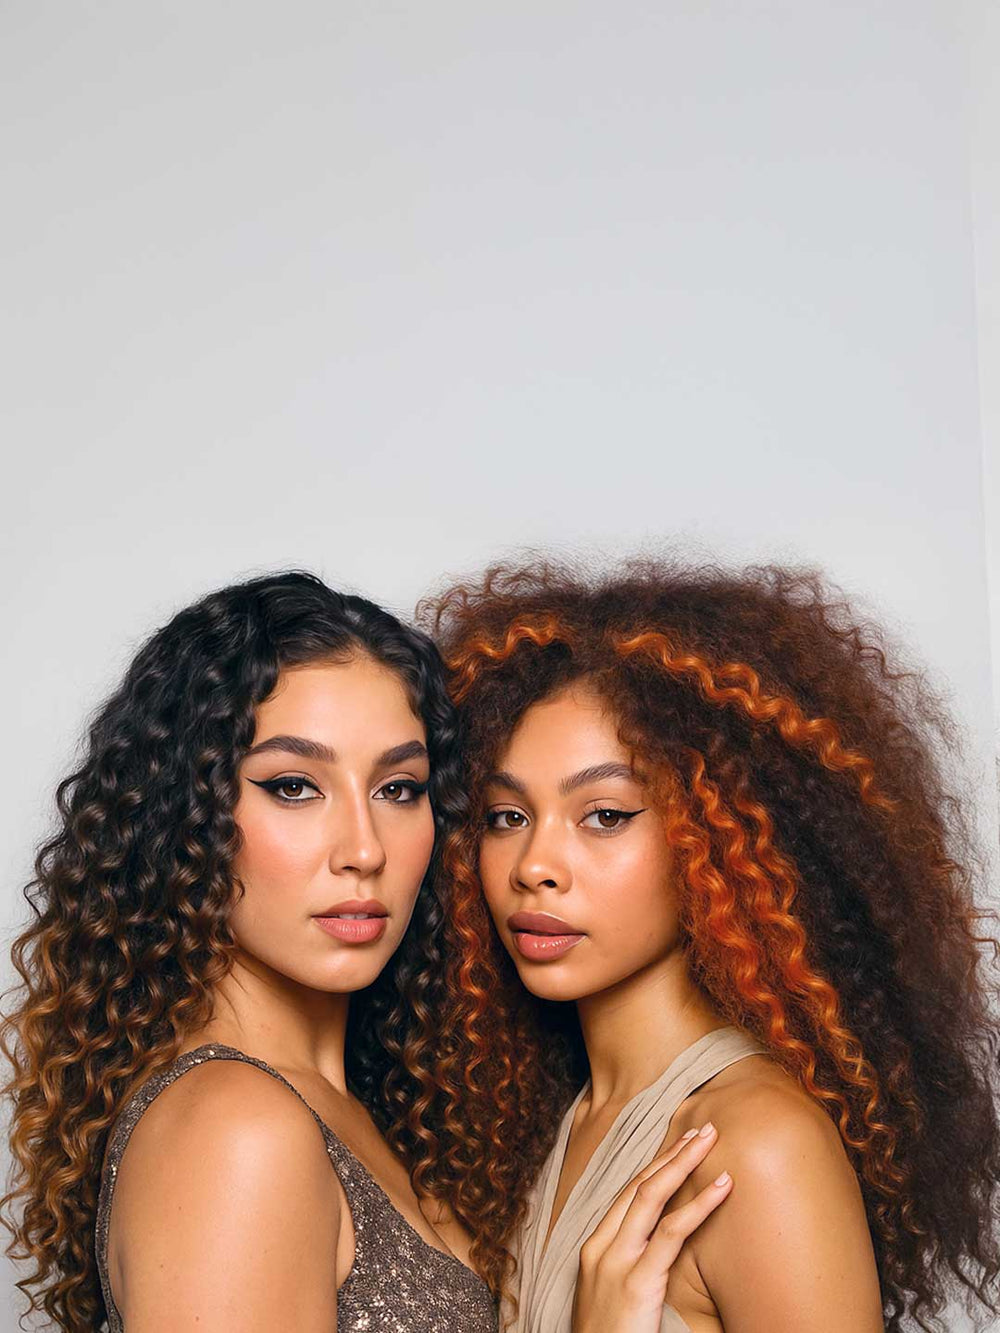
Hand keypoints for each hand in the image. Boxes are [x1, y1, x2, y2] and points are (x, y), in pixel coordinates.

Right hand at [570, 1123, 730, 1332]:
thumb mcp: (616, 1297)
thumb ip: (635, 1267)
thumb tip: (666, 1245)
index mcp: (595, 1247)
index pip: (627, 1192)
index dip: (656, 1164)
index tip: (681, 1142)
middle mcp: (601, 1246)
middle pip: (638, 1183)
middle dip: (671, 1151)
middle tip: (702, 1128)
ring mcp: (615, 1262)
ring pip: (651, 1195)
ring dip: (683, 1162)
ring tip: (712, 1141)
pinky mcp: (636, 1282)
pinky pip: (670, 1233)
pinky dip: (699, 1205)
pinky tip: (722, 1188)